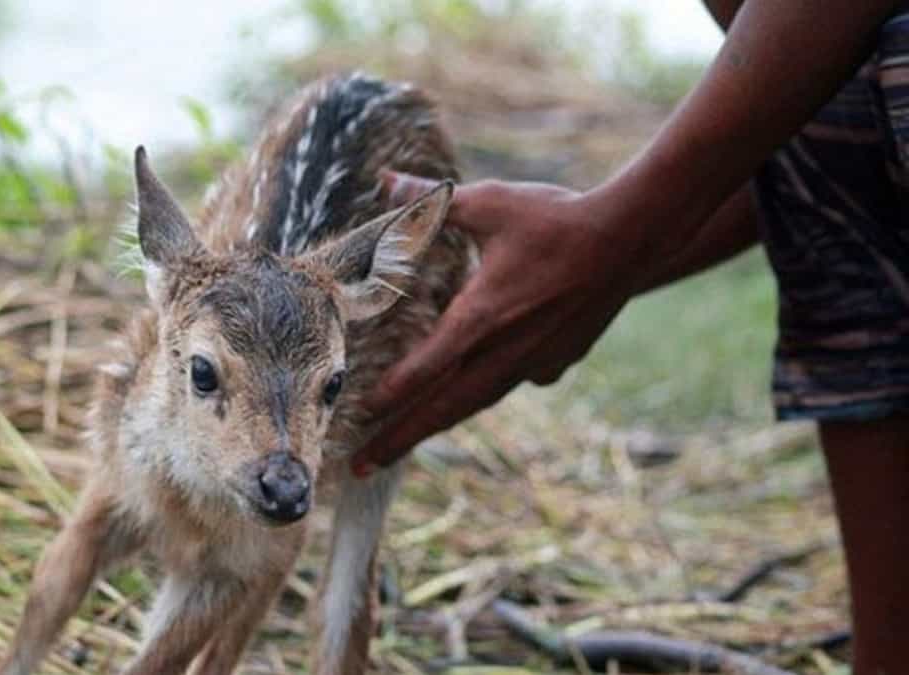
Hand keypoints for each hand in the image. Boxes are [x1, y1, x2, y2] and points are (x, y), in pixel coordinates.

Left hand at [352, 171, 645, 475]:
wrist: (631, 238)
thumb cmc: (555, 217)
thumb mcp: (488, 202)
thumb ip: (430, 203)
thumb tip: (384, 181)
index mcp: (482, 315)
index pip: (425, 368)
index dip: (391, 395)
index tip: (361, 415)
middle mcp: (505, 350)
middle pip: (442, 406)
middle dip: (398, 437)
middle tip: (360, 466)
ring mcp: (534, 361)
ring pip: (474, 402)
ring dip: (434, 425)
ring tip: (401, 444)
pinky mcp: (557, 361)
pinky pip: (512, 384)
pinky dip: (484, 392)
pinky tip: (473, 391)